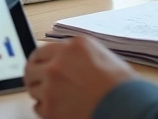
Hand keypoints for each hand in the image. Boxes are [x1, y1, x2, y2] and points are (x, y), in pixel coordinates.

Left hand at [25, 36, 139, 118]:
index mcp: (72, 47)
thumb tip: (67, 62)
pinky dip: (46, 109)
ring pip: (33, 89)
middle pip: (31, 68)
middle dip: (33, 76)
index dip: (38, 60)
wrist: (126, 108)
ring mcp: (51, 87)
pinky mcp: (50, 109)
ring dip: (42, 93)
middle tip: (37, 82)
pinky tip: (61, 109)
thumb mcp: (102, 57)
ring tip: (57, 98)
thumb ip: (79, 56)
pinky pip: (38, 107)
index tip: (37, 65)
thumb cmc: (122, 86)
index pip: (41, 51)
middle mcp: (58, 64)